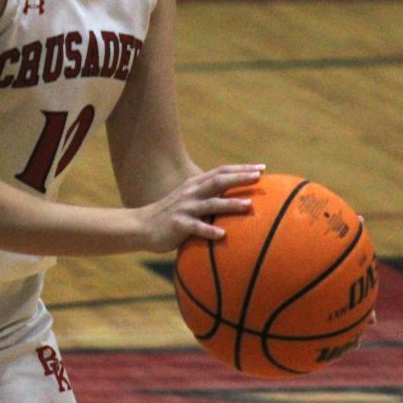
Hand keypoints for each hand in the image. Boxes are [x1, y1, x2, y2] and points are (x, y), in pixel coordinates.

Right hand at [136, 164, 262, 252]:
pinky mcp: (178, 224)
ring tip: (249, 205)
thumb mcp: (188, 202)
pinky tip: (222, 235)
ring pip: (211, 204)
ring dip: (231, 204)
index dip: (241, 168)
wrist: (141, 226)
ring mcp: (184, 208)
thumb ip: (207, 199)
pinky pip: (196, 227)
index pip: (221, 171)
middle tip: (259, 177)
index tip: (262, 168)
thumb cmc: (170, 217)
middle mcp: (191, 192)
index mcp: (195, 185)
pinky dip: (209, 230)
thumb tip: (234, 202)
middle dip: (240, 178)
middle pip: (218, 181)